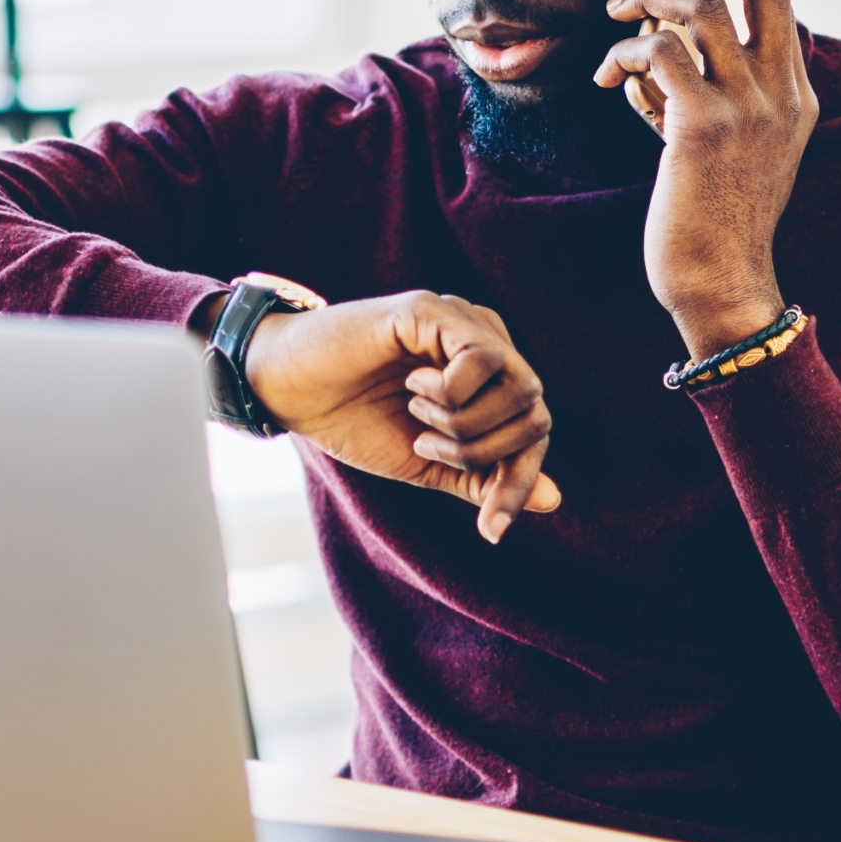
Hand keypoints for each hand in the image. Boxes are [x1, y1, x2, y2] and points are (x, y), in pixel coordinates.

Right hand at [241, 290, 559, 542]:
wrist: (287, 389)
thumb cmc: (353, 419)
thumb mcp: (427, 463)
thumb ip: (485, 477)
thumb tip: (553, 501)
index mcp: (490, 379)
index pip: (536, 432)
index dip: (519, 485)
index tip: (489, 530)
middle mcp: (487, 343)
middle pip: (537, 413)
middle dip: (485, 455)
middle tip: (427, 448)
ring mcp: (464, 322)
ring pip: (521, 385)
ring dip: (465, 425)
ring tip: (417, 417)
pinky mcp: (433, 310)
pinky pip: (481, 358)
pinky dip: (450, 393)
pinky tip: (411, 387)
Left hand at [595, 0, 817, 356]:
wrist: (721, 282)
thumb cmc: (718, 221)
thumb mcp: (742, 152)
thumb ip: (721, 99)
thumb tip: (662, 54)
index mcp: (796, 97)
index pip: (782, 0)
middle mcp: (780, 94)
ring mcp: (746, 107)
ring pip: (701, 7)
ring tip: (619, 15)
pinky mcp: (701, 126)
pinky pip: (658, 53)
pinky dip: (624, 52)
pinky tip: (609, 76)